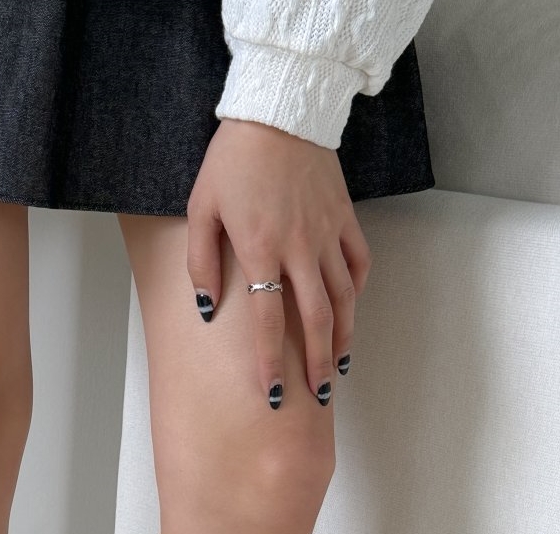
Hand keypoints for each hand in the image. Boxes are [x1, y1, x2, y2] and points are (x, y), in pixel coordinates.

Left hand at [186, 118, 371, 408]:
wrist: (279, 110)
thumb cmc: (232, 161)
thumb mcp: (202, 209)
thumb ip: (202, 263)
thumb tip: (207, 309)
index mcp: (261, 250)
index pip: (268, 322)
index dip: (271, 362)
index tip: (273, 394)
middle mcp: (300, 248)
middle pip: (316, 320)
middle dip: (318, 364)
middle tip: (317, 396)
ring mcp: (327, 233)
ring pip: (343, 297)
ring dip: (342, 337)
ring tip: (338, 367)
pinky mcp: (344, 216)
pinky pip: (358, 262)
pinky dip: (356, 291)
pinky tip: (350, 312)